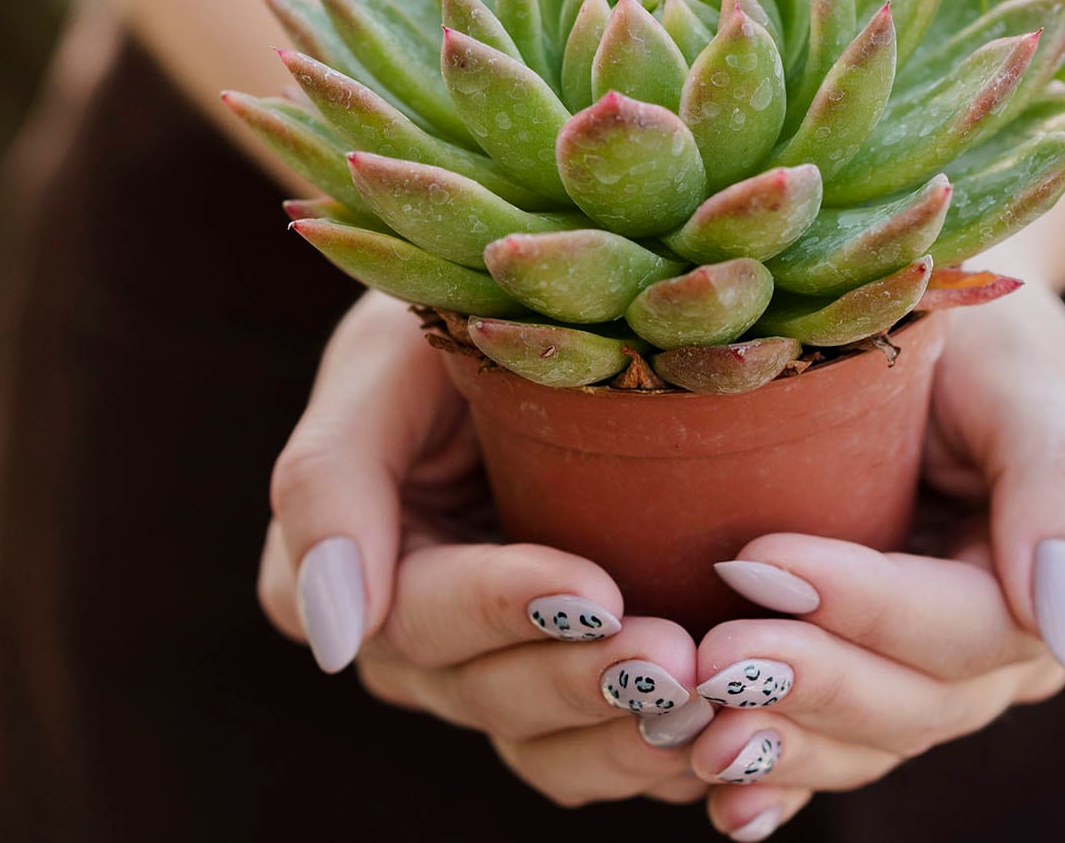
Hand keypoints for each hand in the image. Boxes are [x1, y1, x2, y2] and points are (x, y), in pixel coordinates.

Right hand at [255, 291, 708, 806]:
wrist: (556, 312)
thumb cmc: (454, 309)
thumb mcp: (379, 360)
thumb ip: (327, 478)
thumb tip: (333, 635)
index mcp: (349, 565)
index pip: (418, 618)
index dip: (505, 609)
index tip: (596, 591)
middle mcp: (415, 643)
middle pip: (488, 696)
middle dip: (584, 677)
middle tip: (679, 658)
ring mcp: (496, 671)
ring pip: (550, 747)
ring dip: (631, 732)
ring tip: (716, 698)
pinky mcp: (576, 687)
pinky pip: (608, 753)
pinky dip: (665, 754)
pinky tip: (737, 732)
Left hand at [680, 284, 1064, 838]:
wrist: (928, 314)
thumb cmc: (981, 322)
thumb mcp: (1028, 369)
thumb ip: (1064, 485)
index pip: (973, 626)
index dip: (870, 608)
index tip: (762, 558)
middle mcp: (1021, 645)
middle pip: (920, 703)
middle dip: (811, 683)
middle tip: (706, 658)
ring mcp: (949, 673)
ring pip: (873, 742)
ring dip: (781, 743)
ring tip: (687, 730)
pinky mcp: (877, 674)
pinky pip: (835, 746)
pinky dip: (780, 775)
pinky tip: (723, 796)